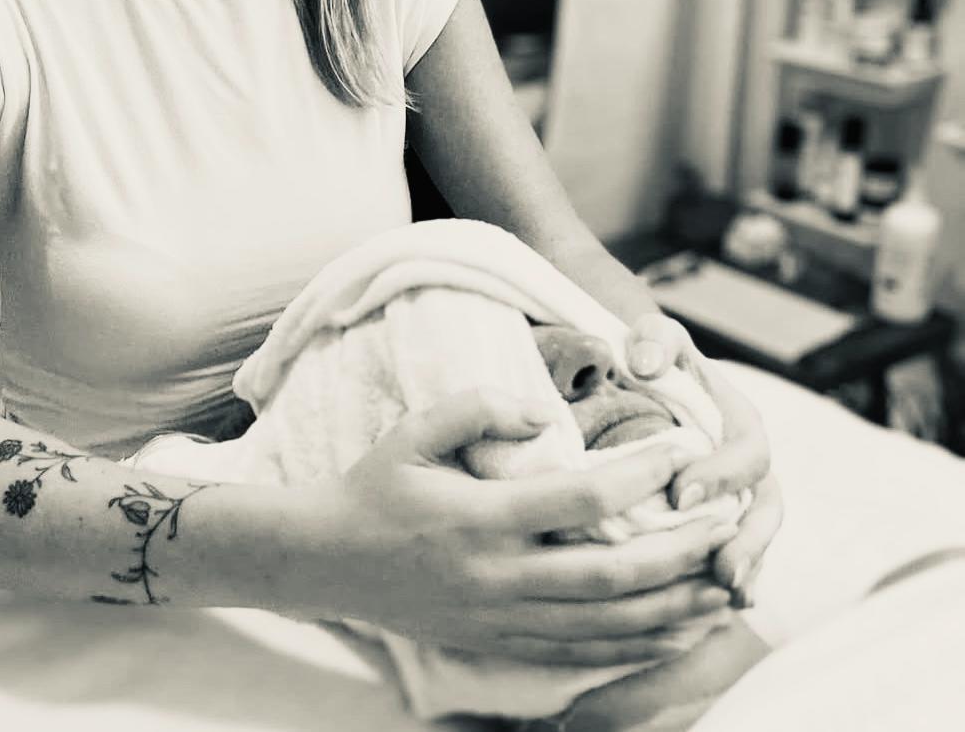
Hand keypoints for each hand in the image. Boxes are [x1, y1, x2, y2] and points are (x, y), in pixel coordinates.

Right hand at [294, 387, 735, 665]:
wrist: (328, 562)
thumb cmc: (374, 486)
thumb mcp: (413, 431)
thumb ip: (477, 408)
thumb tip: (543, 412)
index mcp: (480, 519)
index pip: (579, 500)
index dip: (638, 475)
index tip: (681, 447)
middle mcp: (500, 577)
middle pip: (612, 576)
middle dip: (681, 552)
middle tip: (731, 522)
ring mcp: (504, 619)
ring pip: (609, 625)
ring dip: (675, 606)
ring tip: (726, 579)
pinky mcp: (504, 641)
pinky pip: (586, 651)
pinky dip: (641, 642)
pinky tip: (678, 625)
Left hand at [626, 314, 782, 603]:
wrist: (646, 380)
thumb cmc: (651, 357)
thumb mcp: (654, 338)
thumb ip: (655, 339)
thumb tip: (644, 362)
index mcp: (738, 422)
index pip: (747, 451)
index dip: (721, 473)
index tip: (680, 492)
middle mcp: (747, 465)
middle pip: (765, 508)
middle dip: (747, 541)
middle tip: (719, 567)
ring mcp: (739, 498)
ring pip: (757, 539)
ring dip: (747, 568)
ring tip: (726, 594)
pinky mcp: (721, 523)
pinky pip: (739, 557)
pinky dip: (736, 583)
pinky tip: (718, 610)